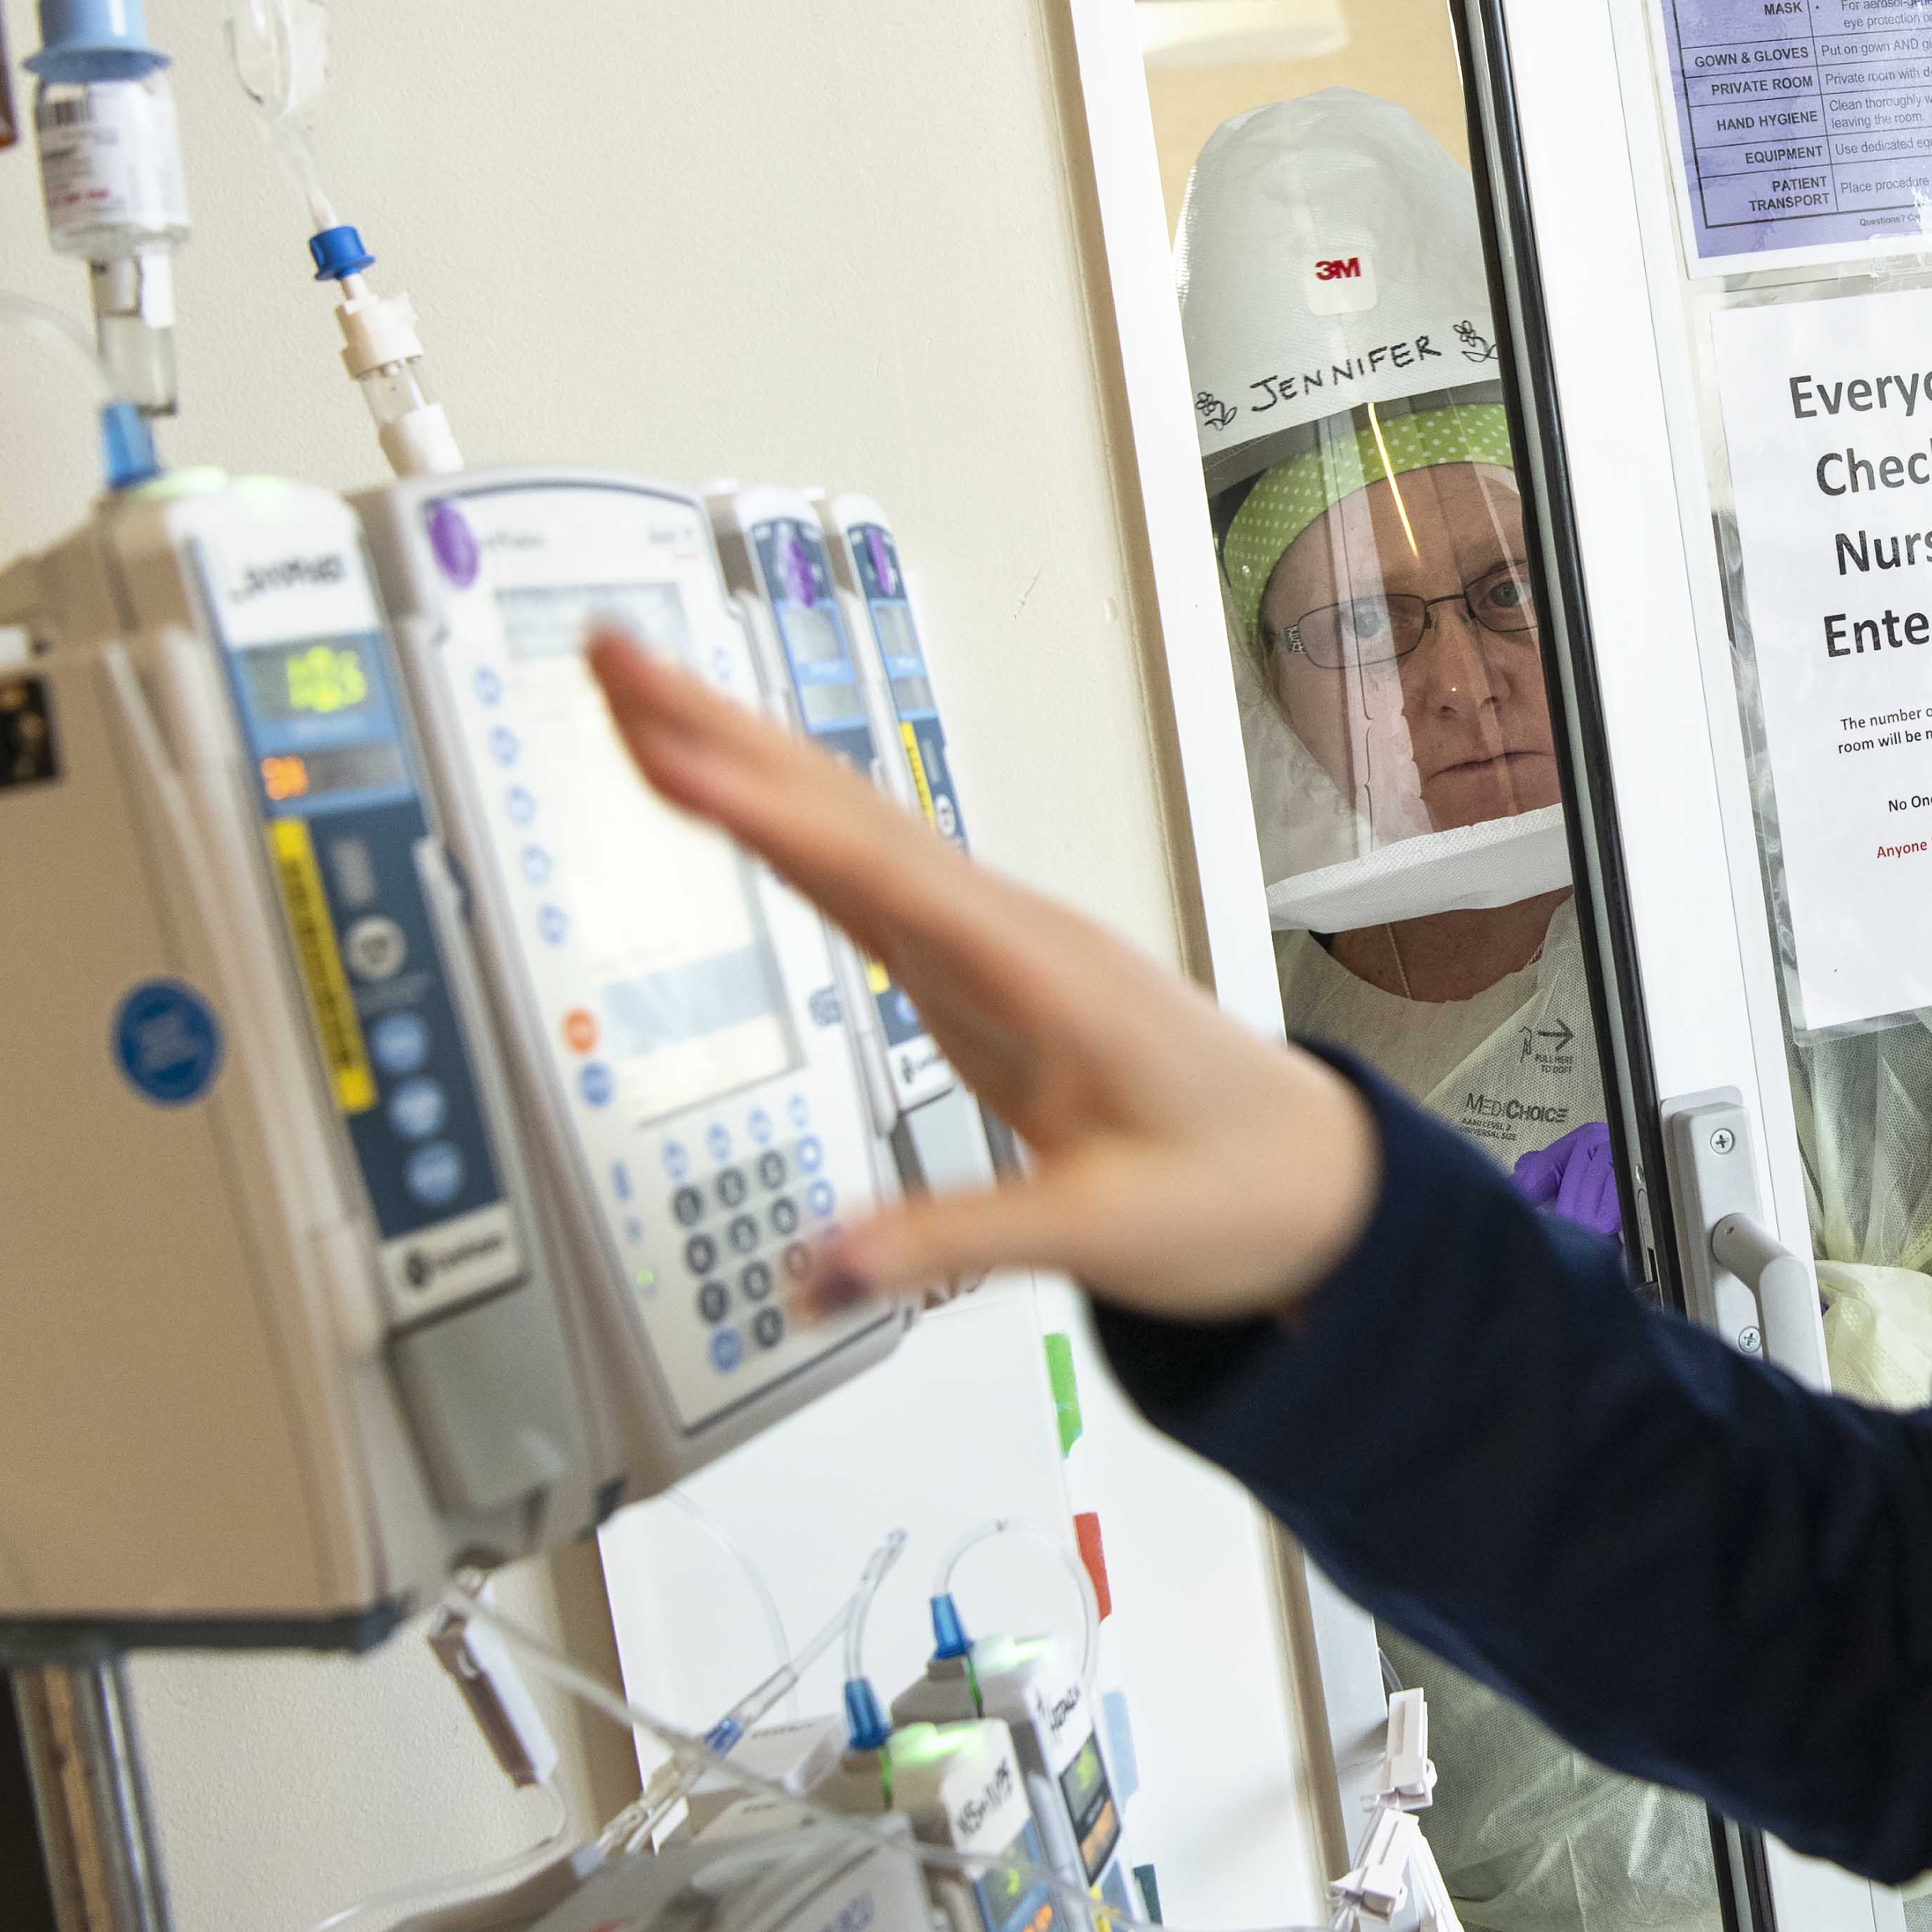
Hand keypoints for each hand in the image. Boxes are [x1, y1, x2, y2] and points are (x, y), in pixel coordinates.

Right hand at [587, 631, 1374, 1319]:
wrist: (1316, 1180)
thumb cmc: (1233, 1191)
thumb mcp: (1101, 1237)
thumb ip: (953, 1246)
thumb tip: (821, 1272)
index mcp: (1041, 977)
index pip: (881, 877)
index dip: (770, 816)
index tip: (672, 754)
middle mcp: (1011, 933)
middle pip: (847, 815)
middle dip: (726, 736)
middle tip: (616, 659)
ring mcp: (993, 942)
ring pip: (852, 829)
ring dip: (745, 760)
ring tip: (642, 698)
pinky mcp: (978, 969)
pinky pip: (868, 876)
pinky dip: (789, 828)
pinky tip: (737, 798)